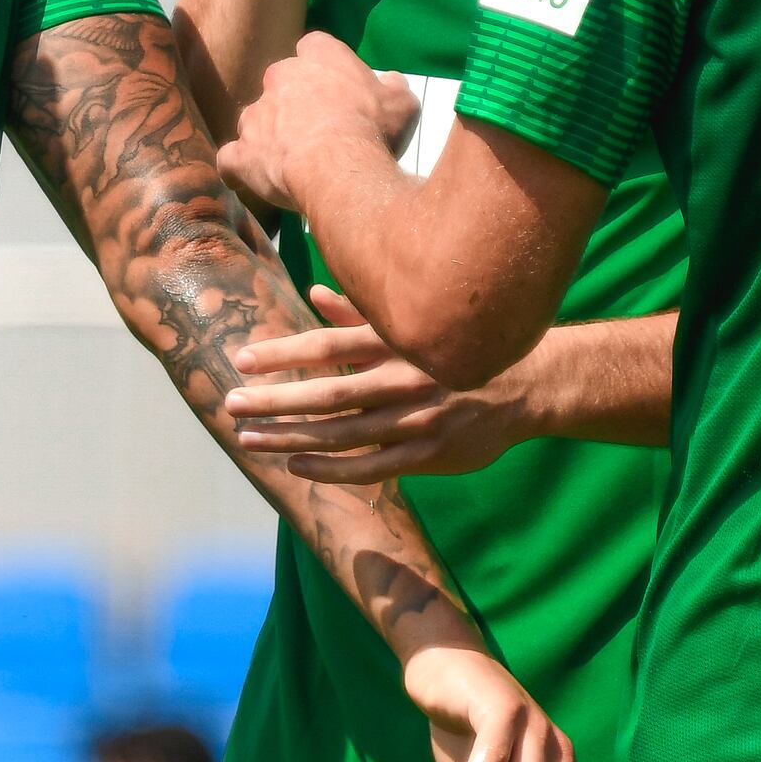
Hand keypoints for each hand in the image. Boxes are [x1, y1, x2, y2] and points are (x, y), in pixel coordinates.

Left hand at [215, 287, 536, 480]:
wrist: (530, 383)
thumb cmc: (461, 346)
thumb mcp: (416, 323)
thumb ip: (363, 314)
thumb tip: (314, 293)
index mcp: (399, 342)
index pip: (329, 346)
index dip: (284, 353)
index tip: (242, 359)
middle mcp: (404, 380)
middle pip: (327, 395)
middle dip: (274, 401)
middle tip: (230, 404)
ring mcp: (416, 422)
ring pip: (341, 435)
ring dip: (290, 437)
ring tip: (248, 438)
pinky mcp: (428, 455)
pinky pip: (370, 466)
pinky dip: (330, 468)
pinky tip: (294, 464)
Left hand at [216, 32, 414, 215]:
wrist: (338, 167)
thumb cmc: (373, 130)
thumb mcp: (402, 102)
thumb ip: (392, 87)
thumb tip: (390, 82)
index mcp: (319, 55)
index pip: (314, 47)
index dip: (324, 68)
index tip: (337, 90)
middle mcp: (280, 76)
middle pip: (281, 82)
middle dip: (294, 102)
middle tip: (318, 129)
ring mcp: (256, 114)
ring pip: (255, 119)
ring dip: (268, 135)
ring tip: (291, 160)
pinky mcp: (241, 152)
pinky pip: (231, 159)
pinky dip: (239, 167)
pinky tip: (250, 178)